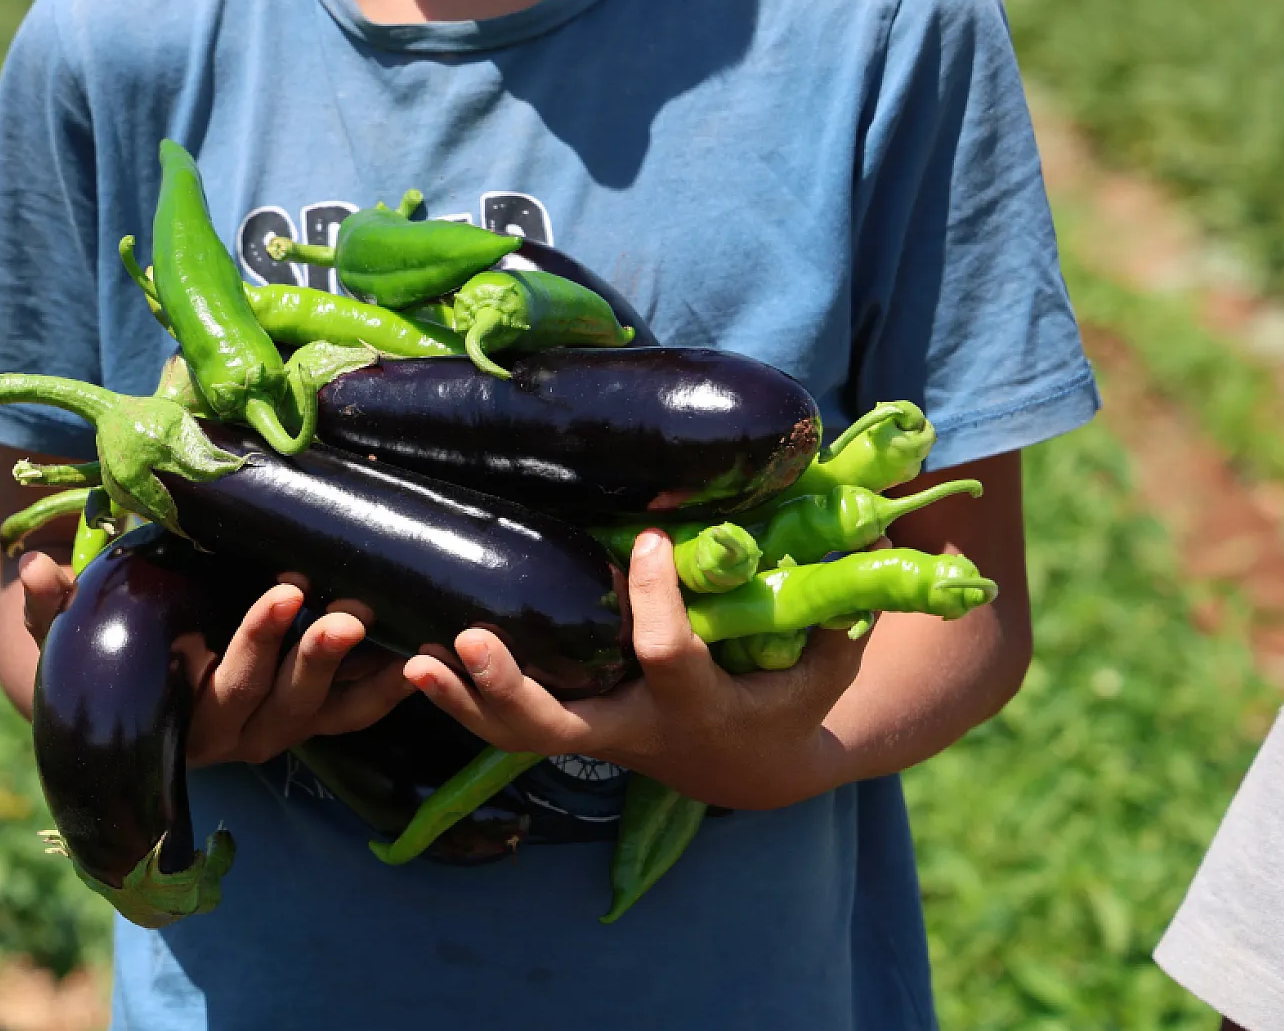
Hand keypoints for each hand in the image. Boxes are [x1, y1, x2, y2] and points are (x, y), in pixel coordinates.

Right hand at [18, 552, 412, 766]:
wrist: (131, 696)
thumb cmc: (103, 655)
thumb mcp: (71, 634)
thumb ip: (52, 607)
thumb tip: (36, 570)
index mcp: (186, 720)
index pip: (227, 684)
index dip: (259, 641)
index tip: (286, 591)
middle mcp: (240, 735)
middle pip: (286, 703)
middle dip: (318, 658)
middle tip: (348, 611)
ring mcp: (281, 729)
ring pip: (331, 713)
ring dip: (367, 678)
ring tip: (403, 636)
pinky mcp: (312, 720)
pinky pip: (358, 714)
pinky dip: (391, 690)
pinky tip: (426, 659)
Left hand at [401, 530, 869, 809]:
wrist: (755, 766)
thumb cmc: (792, 697)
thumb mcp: (826, 660)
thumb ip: (837, 603)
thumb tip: (869, 517)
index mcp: (698, 708)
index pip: (668, 657)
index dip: (658, 603)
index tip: (654, 541)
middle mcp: (633, 730)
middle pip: (560, 727)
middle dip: (513, 689)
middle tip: (474, 640)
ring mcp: (593, 735)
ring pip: (516, 735)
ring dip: (464, 701)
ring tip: (414, 659)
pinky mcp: (568, 725)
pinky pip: (505, 725)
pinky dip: (461, 702)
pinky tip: (414, 663)